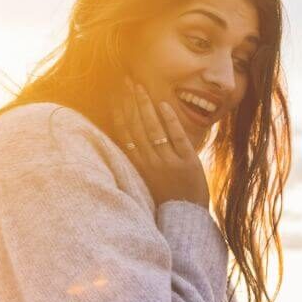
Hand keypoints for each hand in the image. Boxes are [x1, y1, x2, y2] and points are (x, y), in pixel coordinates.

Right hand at [113, 79, 210, 207]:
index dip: (118, 113)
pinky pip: (176, 137)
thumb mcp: (147, 181)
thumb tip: (132, 140)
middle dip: (129, 102)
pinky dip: (169, 120)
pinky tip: (163, 104)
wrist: (185, 220)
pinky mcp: (187, 163)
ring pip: (153, 128)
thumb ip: (141, 160)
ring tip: (139, 86)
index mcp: (137, 167)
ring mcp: (168, 162)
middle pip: (136, 126)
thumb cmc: (166, 200)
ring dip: (145, 105)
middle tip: (125, 81)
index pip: (123, 134)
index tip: (114, 95)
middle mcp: (149, 163)